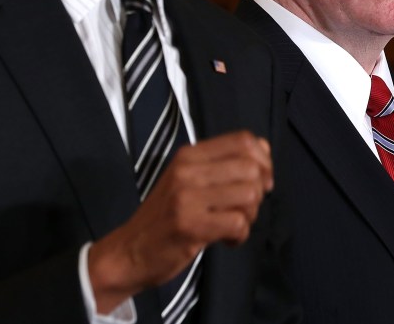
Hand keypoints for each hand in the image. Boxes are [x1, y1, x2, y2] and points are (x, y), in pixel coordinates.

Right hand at [88, 130, 272, 312]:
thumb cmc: (164, 217)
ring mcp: (187, 197)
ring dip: (250, 215)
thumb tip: (264, 150)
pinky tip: (227, 240)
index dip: (264, 160)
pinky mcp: (190, 225)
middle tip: (246, 209)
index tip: (262, 181)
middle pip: (251, 168)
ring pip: (249, 194)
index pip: (243, 141)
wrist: (129, 252)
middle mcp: (188, 170)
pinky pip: (238, 223)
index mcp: (189, 155)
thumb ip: (222, 164)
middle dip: (259, 192)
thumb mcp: (187, 179)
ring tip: (234, 225)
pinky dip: (240, 235)